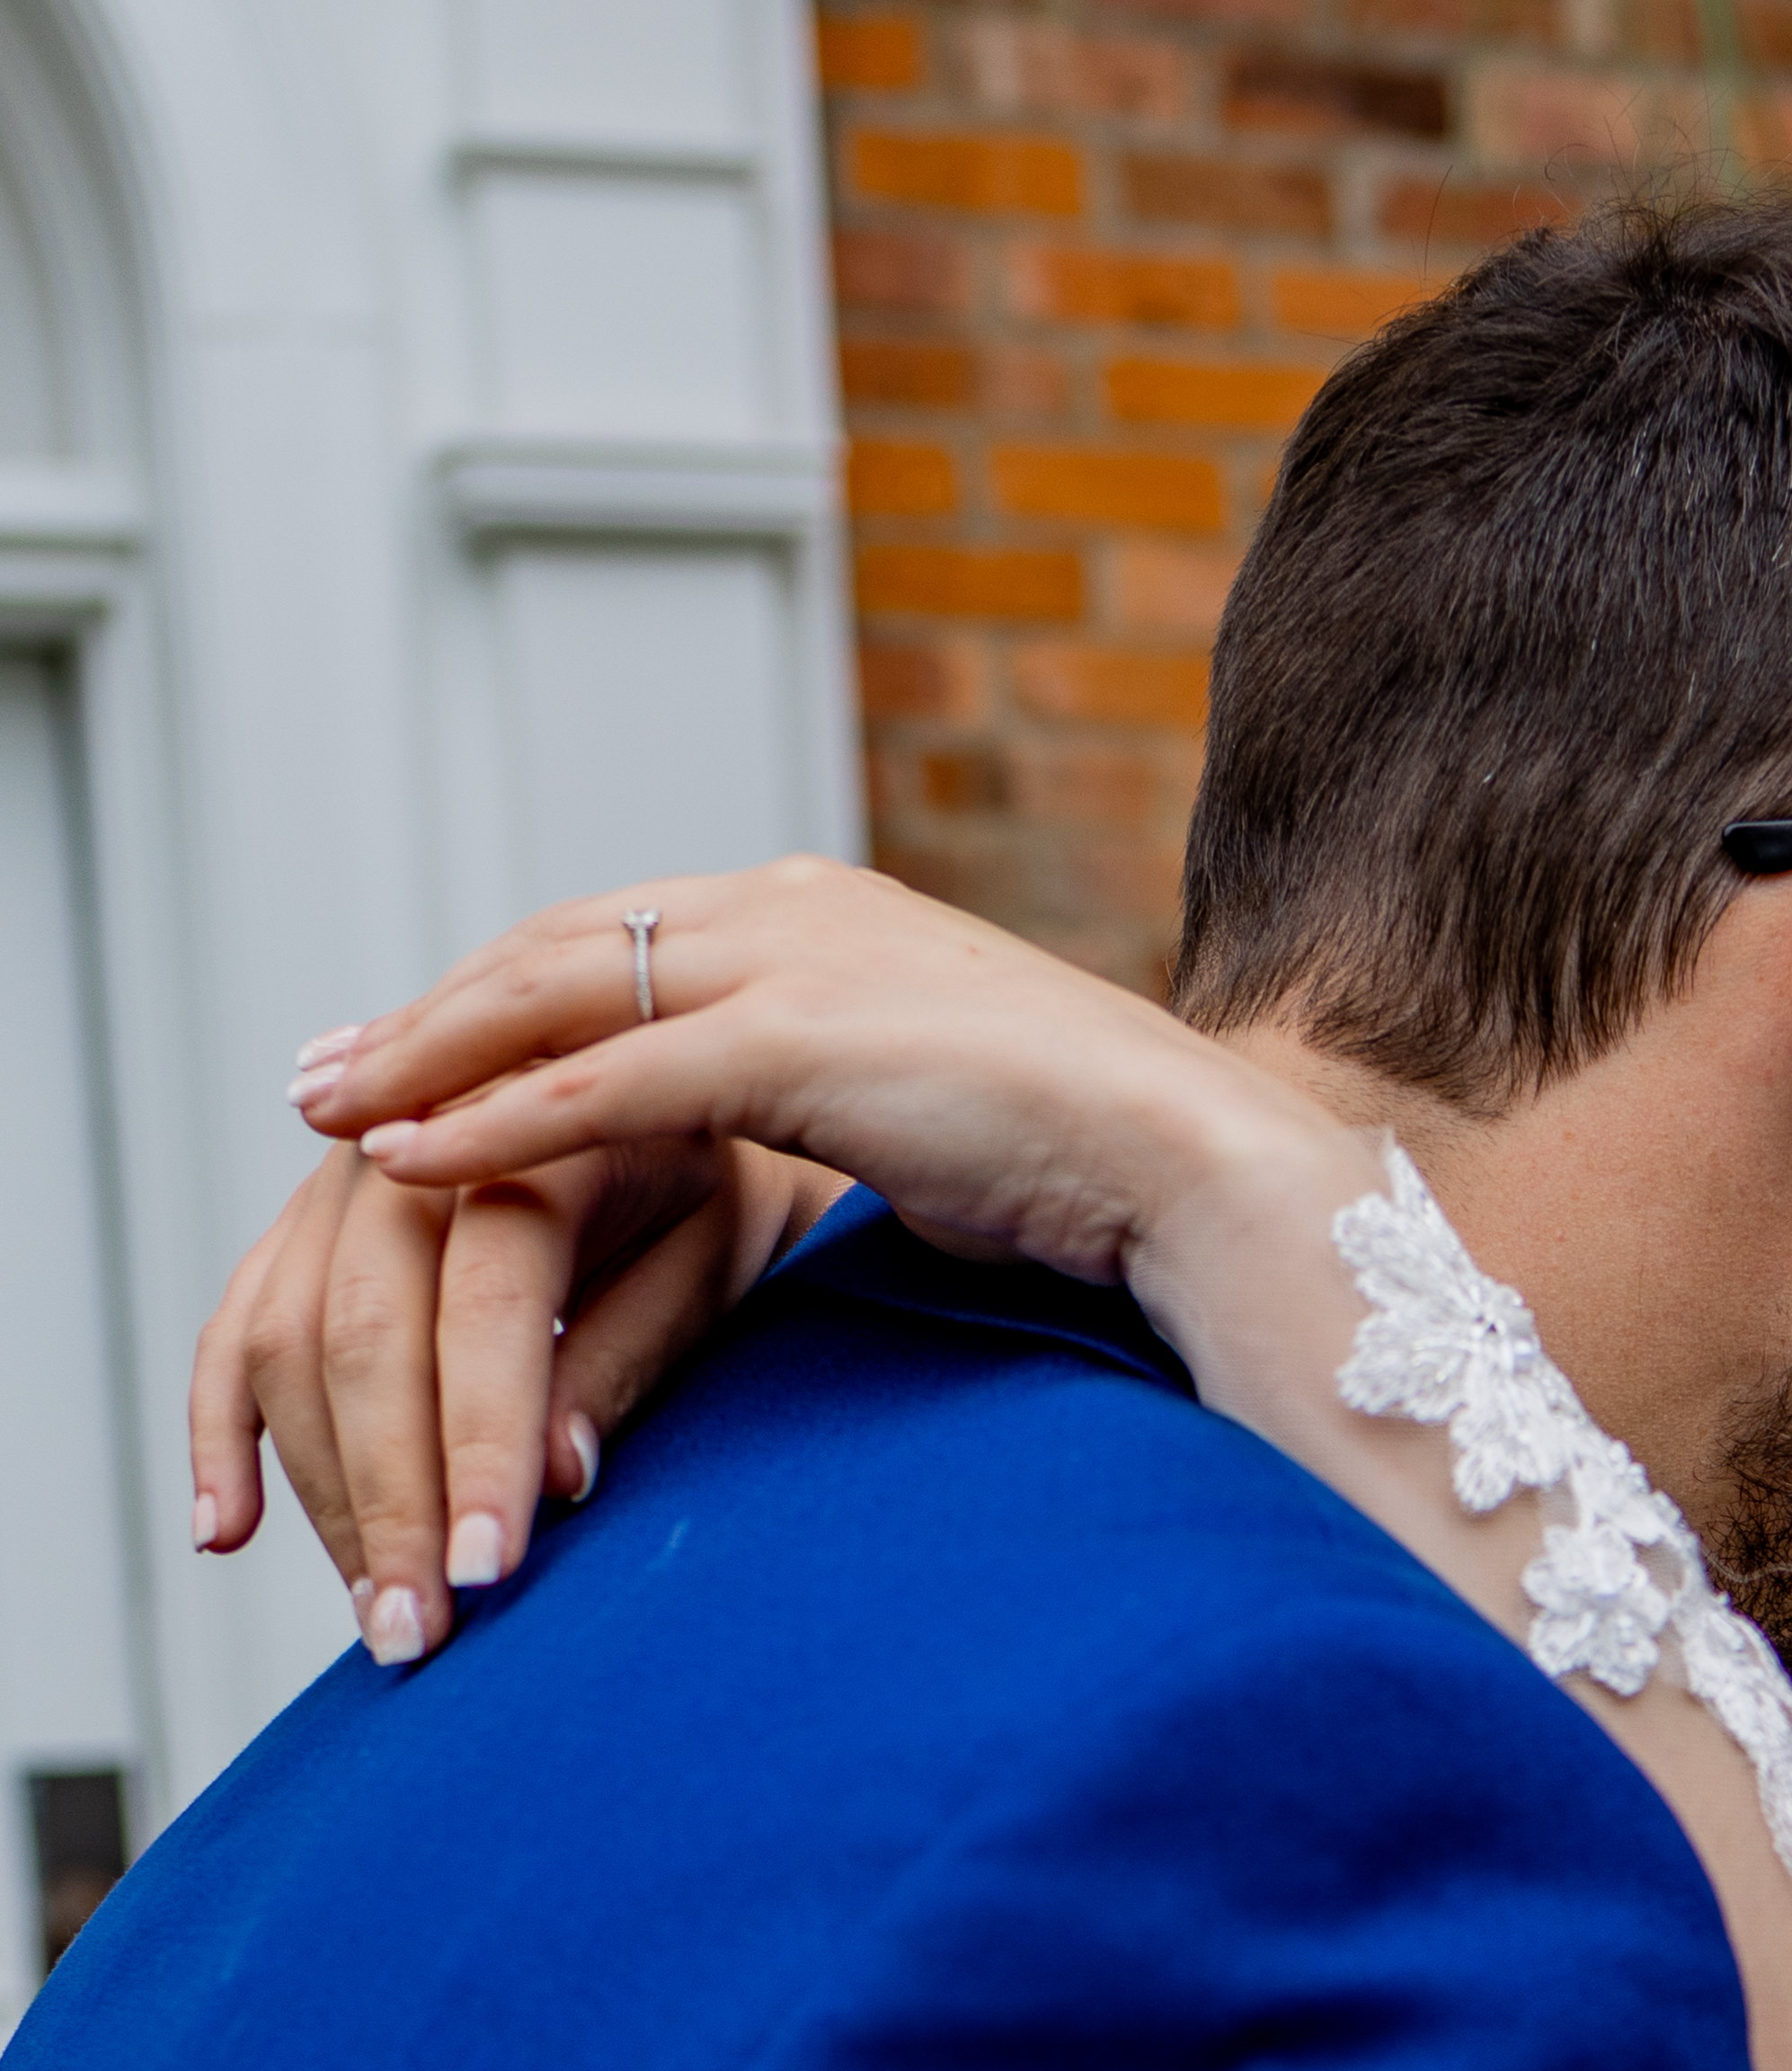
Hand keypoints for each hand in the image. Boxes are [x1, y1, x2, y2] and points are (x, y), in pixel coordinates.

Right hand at [189, 1129, 830, 1659]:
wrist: (661, 1083)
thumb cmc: (708, 1188)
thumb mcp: (714, 1255)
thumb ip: (631, 1349)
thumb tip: (554, 1473)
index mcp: (534, 1129)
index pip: (488, 1309)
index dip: (481, 1448)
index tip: (487, 1574)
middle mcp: (415, 1138)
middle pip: (364, 1334)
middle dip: (389, 1501)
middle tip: (420, 1633)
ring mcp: (342, 1180)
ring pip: (288, 1342)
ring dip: (323, 1495)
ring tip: (377, 1614)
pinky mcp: (302, 1227)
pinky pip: (237, 1330)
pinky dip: (220, 1433)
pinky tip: (227, 1531)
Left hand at [255, 861, 1377, 1658]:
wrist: (1189, 1160)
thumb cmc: (1085, 1164)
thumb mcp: (928, 1108)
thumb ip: (837, 1102)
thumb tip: (800, 1154)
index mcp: (821, 912)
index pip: (619, 939)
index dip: (501, 991)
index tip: (413, 1043)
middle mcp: (790, 906)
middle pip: (559, 948)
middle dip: (430, 1010)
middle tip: (323, 1067)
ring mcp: (791, 962)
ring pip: (556, 998)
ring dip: (426, 1055)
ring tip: (327, 1107)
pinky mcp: (797, 1044)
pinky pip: (604, 1086)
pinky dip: (496, 1120)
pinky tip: (412, 1160)